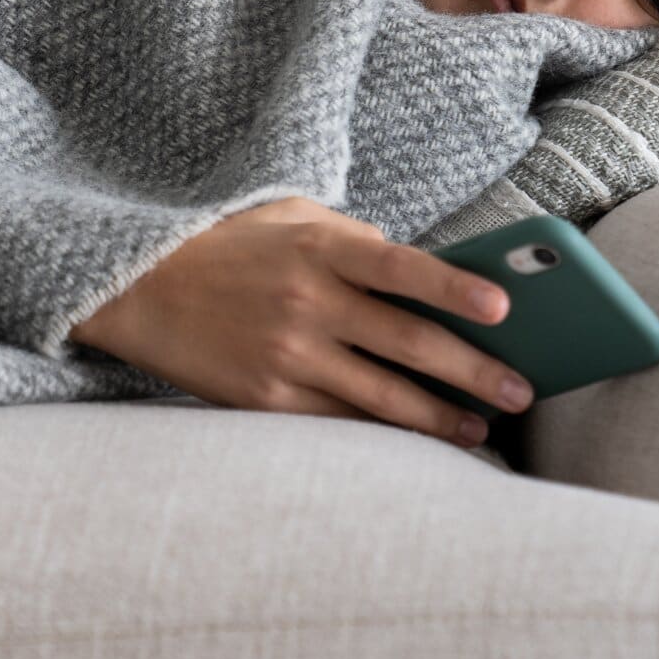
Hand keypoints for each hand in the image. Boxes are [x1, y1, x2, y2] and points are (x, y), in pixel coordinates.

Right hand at [69, 196, 534, 447]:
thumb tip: (422, 272)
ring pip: (383, 396)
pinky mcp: (267, 399)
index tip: (504, 308)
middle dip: (474, 371)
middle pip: (409, 343)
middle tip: (521, 389)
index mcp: (318, 248)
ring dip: (440, 417)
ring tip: (479, 428)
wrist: (137, 289)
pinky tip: (416, 441)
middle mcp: (306, 301)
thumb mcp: (287, 217)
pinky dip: (385, 434)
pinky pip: (341, 422)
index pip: (401, 268)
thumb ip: (354, 236)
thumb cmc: (224, 247)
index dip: (455, 288)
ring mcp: (287, 355)